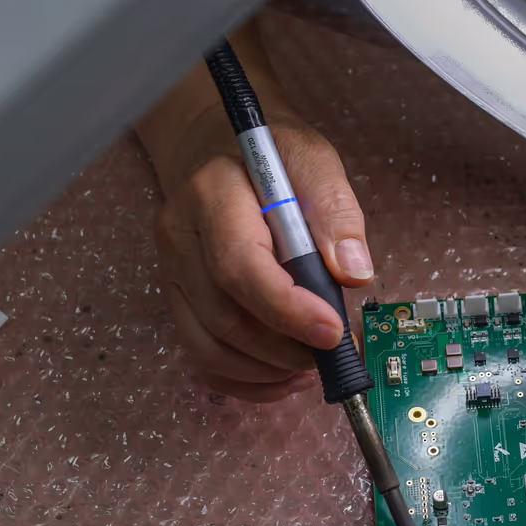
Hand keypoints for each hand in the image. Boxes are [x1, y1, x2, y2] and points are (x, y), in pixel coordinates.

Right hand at [152, 109, 373, 400]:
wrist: (216, 147)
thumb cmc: (272, 157)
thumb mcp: (314, 162)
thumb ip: (336, 212)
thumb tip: (353, 272)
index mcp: (211, 194)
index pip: (240, 267)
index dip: (287, 309)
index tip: (332, 331)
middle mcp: (180, 237)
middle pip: (225, 315)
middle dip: (286, 347)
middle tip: (334, 349)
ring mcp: (173, 272)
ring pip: (210, 346)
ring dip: (268, 369)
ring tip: (314, 362)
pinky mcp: (178, 298)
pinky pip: (203, 356)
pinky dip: (247, 378)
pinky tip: (285, 373)